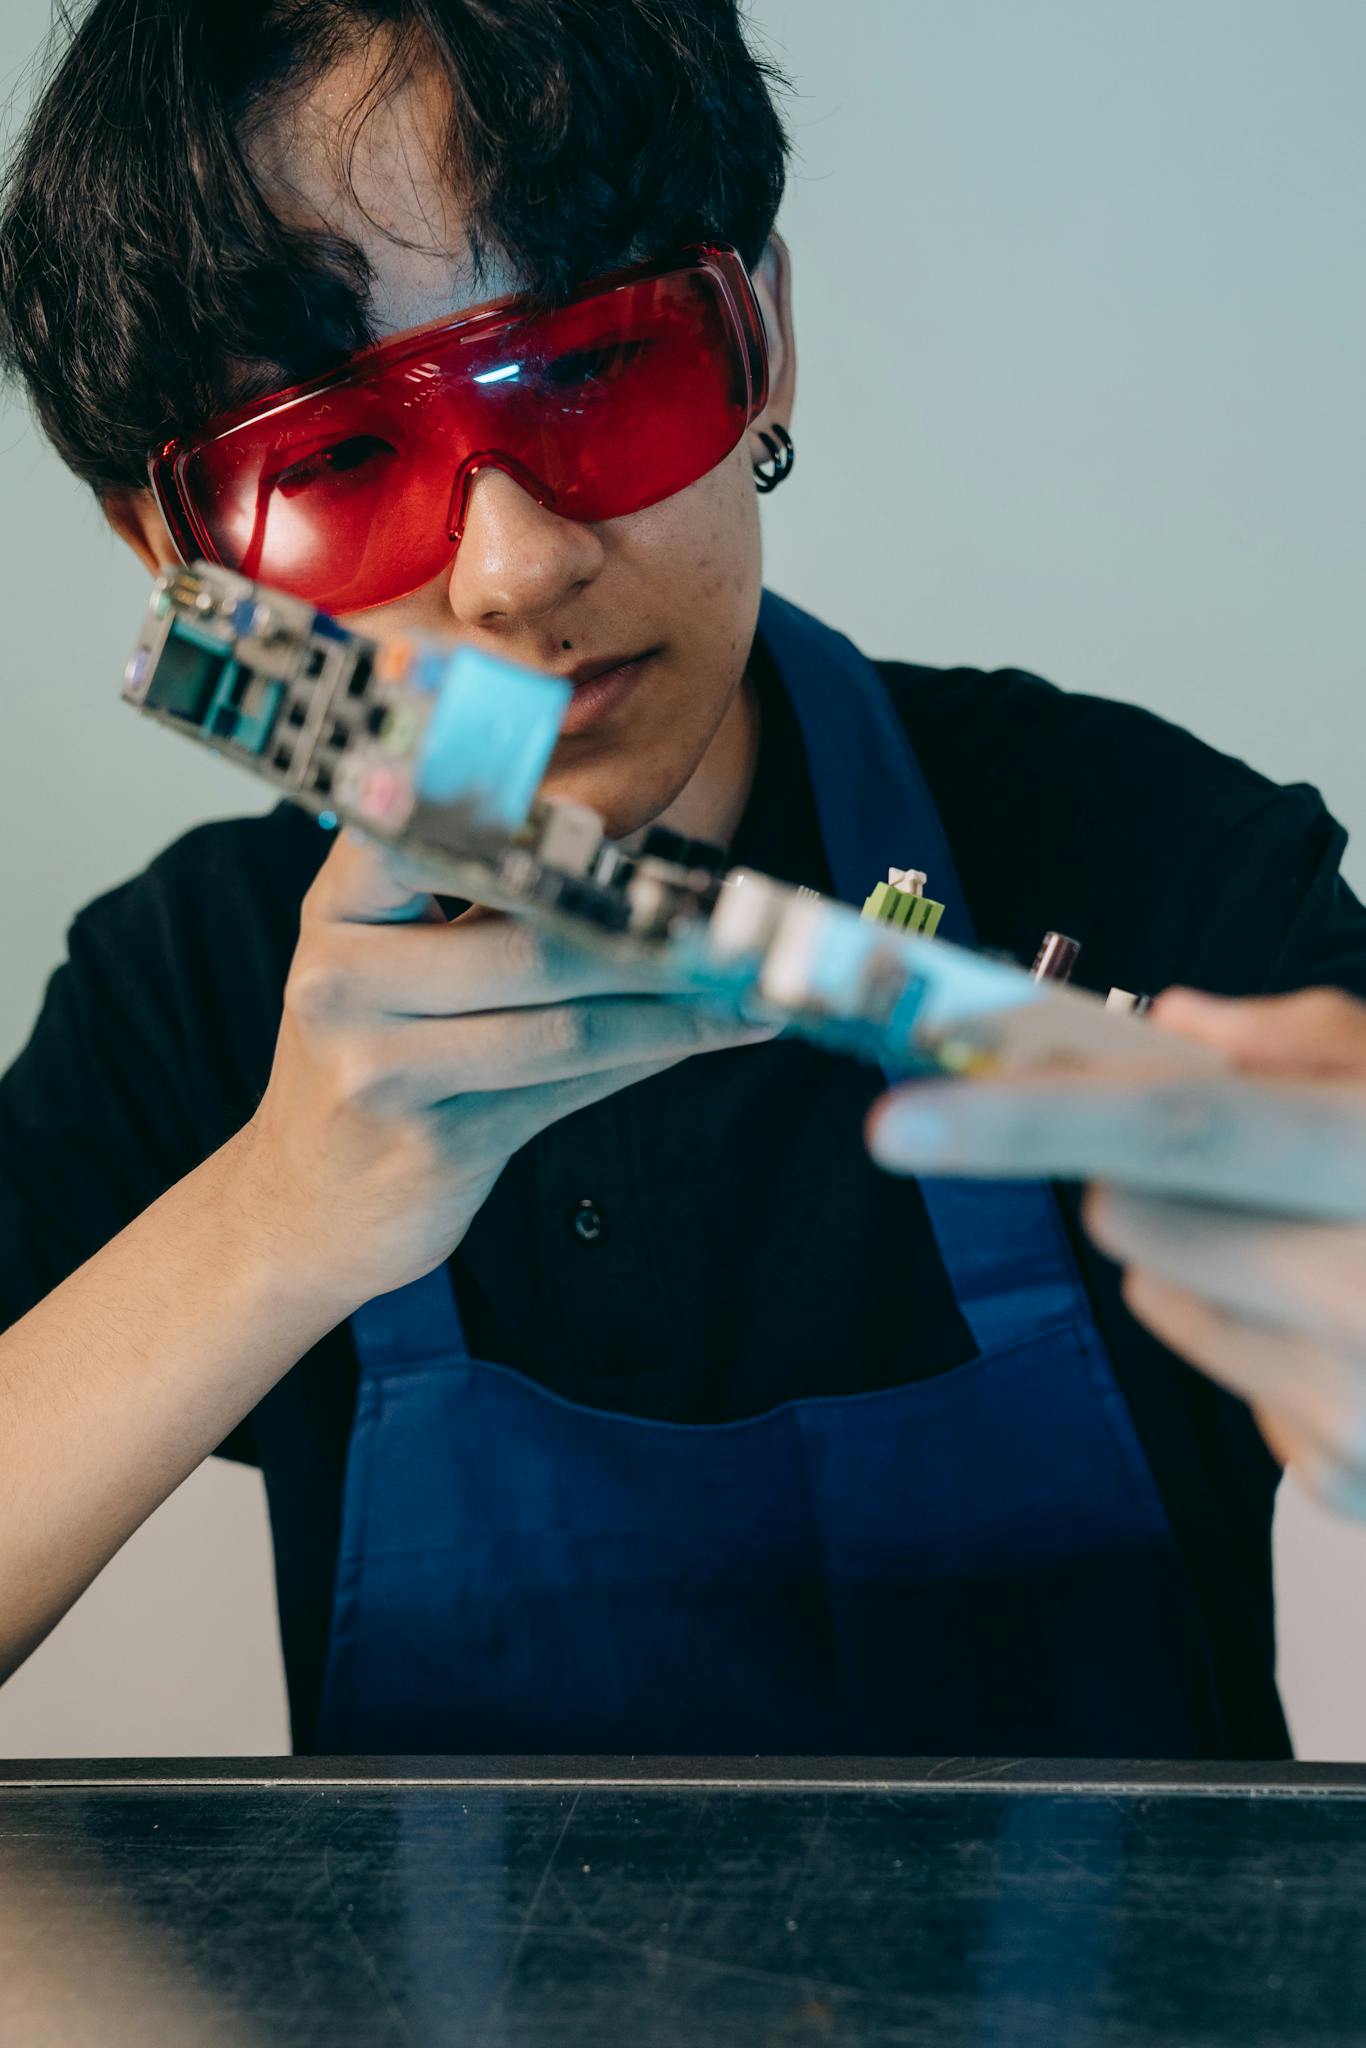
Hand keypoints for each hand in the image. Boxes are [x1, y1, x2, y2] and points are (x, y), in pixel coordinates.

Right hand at [233, 829, 767, 1308]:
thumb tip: (619, 853)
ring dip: (677, 1008)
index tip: (628, 823)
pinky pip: (568, 1090)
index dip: (532, 823)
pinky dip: (651, 1057)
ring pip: (564, 1025)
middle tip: (743, 926)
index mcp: (340, 906)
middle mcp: (343, 980)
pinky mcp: (432, 1145)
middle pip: (531, 944)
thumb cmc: (373, 1054)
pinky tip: (712, 1037)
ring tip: (752, 988)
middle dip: (654, 938)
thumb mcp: (385, 957)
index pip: (435, 834)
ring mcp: (380, 1071)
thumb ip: (470, 898)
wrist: (302, 1202)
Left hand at [867, 989, 1365, 1515]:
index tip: (901, 1121)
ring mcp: (1363, 1415)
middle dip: (1144, 1170)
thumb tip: (1177, 1022)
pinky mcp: (1344, 1481)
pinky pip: (1226, 1370)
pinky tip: (1356, 1321)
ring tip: (1322, 1239)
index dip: (1033, 1119)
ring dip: (1203, 1250)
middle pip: (1135, 1216)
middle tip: (1232, 1152)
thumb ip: (1316, 1040)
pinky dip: (1257, 1331)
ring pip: (1163, 1292)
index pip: (1185, 1130)